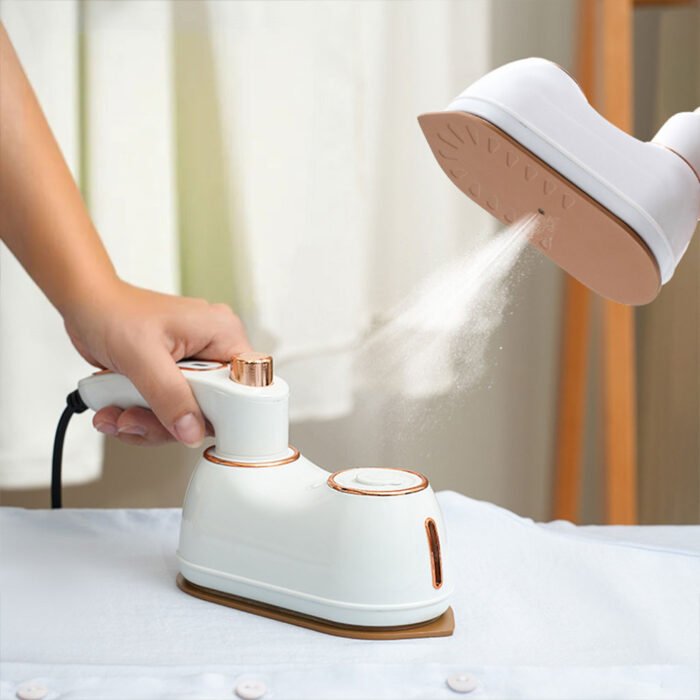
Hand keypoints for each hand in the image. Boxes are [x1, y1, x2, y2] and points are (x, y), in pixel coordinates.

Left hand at [63, 280, 251, 445]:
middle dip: (170, 422)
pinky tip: (118, 411)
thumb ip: (169, 396)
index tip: (191, 426)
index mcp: (222, 334)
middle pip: (213, 409)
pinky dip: (143, 418)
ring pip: (189, 416)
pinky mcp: (176, 378)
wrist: (87, 306)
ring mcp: (196, 366)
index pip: (246, 385)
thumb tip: (192, 431)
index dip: (226, 413)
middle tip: (135, 418)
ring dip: (149, 424)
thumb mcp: (142, 357)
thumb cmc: (113, 313)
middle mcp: (214, 350)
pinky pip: (172, 412)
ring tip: (119, 415)